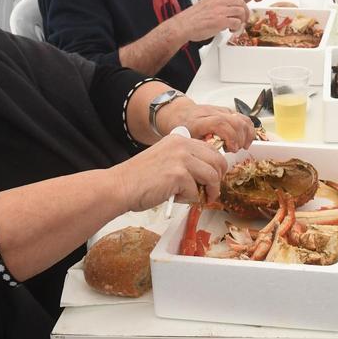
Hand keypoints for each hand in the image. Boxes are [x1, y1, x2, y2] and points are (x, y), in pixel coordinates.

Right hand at [109, 133, 226, 210]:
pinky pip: (196, 191)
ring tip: (200, 198)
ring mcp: (181, 158)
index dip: (216, 166)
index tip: (214, 179)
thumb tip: (208, 175)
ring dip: (208, 191)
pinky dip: (189, 200)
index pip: (211, 149)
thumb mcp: (166, 160)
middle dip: (217, 179)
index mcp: (179, 138)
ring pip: (212, 176)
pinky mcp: (178, 174)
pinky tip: (175, 198)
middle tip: (211, 192)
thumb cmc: (139, 179)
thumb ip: (185, 161)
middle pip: (217, 161)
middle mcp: (182, 144)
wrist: (120, 186)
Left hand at [158, 98, 255, 151]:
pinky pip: (243, 117)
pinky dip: (248, 129)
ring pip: (241, 118)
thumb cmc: (181, 129)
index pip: (220, 123)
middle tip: (235, 150)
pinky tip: (244, 140)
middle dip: (240, 138)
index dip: (230, 137)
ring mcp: (221, 110)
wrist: (179, 113)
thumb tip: (210, 166)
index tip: (231, 149)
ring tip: (241, 146)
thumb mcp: (185, 142)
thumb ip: (198, 151)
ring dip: (246, 134)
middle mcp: (211, 113)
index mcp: (199, 122)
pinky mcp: (227, 111)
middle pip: (234, 120)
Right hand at [171, 0, 248, 41]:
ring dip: (241, 20)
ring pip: (241, 11)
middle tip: (243, 19)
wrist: (183, 26)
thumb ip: (217, 5)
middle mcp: (218, 1)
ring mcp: (220, 11)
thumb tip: (228, 10)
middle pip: (240, 2)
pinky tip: (230, 30)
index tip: (240, 9)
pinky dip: (236, 27)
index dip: (241, 2)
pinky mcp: (221, 21)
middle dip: (245, 12)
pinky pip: (237, 22)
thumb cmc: (192, 19)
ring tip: (235, 26)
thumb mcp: (206, 4)